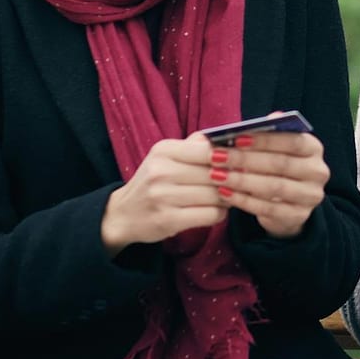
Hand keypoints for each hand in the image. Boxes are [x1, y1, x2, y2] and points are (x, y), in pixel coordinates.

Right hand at [101, 132, 225, 255]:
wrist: (123, 214)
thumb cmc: (153, 182)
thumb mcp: (166, 157)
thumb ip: (193, 145)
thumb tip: (226, 138)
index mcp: (164, 150)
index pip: (208, 149)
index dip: (228, 157)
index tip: (236, 163)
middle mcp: (161, 171)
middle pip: (215, 173)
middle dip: (231, 179)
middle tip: (237, 182)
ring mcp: (163, 197)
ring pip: (215, 195)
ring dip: (227, 198)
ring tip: (226, 197)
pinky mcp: (168, 220)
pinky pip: (210, 215)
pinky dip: (219, 214)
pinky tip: (214, 211)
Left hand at [210, 129, 329, 238]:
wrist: (288, 204)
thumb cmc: (277, 167)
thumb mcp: (277, 149)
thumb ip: (271, 134)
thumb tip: (268, 119)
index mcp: (314, 149)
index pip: (293, 141)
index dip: (265, 140)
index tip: (236, 139)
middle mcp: (318, 172)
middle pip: (281, 164)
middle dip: (246, 160)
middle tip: (217, 157)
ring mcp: (310, 196)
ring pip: (273, 187)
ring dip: (242, 181)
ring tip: (217, 175)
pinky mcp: (298, 216)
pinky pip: (267, 209)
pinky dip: (243, 201)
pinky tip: (225, 193)